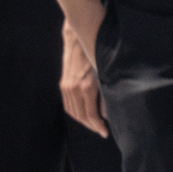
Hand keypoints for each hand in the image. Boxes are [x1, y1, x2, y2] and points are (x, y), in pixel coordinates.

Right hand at [60, 23, 106, 137]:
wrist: (79, 39)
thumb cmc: (97, 54)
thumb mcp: (106, 73)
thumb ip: (107, 94)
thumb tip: (108, 113)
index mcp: (86, 87)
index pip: (91, 114)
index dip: (98, 126)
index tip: (105, 133)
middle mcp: (74, 89)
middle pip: (81, 116)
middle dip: (92, 125)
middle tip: (102, 131)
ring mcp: (67, 87)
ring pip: (73, 111)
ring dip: (83, 121)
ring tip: (94, 125)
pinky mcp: (64, 84)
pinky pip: (68, 104)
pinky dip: (76, 112)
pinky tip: (84, 114)